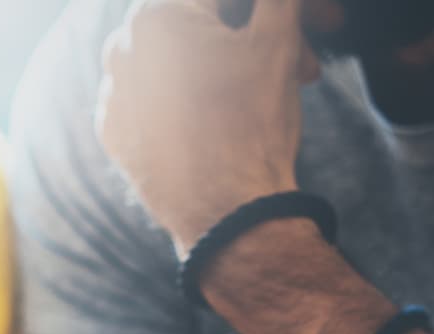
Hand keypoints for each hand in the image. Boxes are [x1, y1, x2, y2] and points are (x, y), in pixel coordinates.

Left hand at [95, 0, 320, 254]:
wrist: (225, 213)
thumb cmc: (252, 124)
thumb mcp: (277, 41)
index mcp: (155, 15)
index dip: (280, 8)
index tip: (321, 25)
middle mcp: (121, 49)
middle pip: (205, 26)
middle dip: (260, 38)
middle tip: (305, 67)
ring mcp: (112, 93)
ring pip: (182, 62)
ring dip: (231, 68)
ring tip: (270, 95)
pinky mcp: (115, 133)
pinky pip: (157, 99)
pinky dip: (192, 100)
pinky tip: (225, 120)